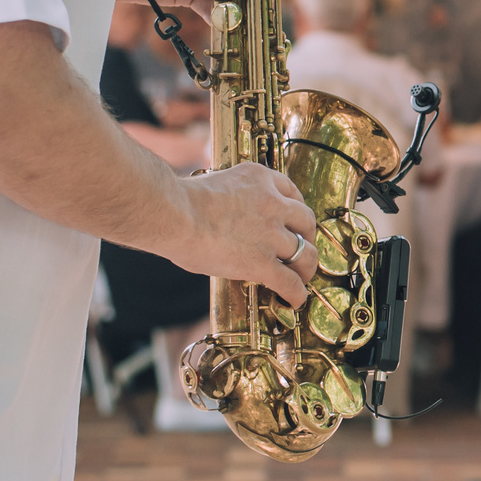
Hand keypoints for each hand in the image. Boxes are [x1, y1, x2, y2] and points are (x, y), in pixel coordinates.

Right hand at [164, 162, 317, 304]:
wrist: (172, 214)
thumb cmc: (179, 202)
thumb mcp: (216, 185)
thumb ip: (233, 199)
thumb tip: (225, 218)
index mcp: (260, 178)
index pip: (292, 192)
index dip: (296, 211)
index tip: (293, 223)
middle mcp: (272, 202)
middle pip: (307, 222)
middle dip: (307, 238)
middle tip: (300, 250)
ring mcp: (271, 233)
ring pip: (306, 253)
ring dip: (306, 269)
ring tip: (301, 279)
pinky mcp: (262, 261)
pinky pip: (291, 281)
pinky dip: (296, 293)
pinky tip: (293, 301)